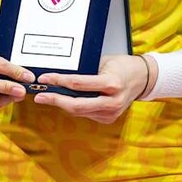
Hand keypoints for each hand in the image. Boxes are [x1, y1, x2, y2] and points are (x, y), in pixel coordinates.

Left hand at [33, 53, 151, 123]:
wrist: (142, 79)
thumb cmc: (122, 66)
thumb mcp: (104, 62)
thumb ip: (85, 70)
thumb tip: (60, 73)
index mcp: (112, 84)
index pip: (78, 85)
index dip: (59, 81)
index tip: (45, 78)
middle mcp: (112, 101)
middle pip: (76, 105)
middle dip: (55, 100)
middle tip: (39, 96)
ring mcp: (111, 113)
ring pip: (79, 111)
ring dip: (62, 104)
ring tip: (48, 96)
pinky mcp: (108, 119)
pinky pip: (86, 114)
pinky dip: (75, 107)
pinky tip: (66, 101)